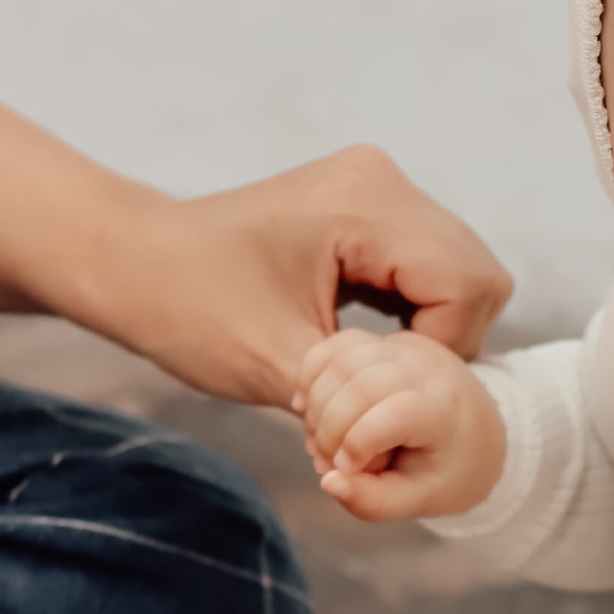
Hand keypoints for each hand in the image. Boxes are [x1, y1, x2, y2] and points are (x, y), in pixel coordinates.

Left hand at [122, 146, 512, 406]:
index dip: (445, 350)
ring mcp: (377, 187)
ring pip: (462, 271)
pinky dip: (417, 310)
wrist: (135, 262)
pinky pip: (431, 264)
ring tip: (377, 362)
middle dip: (447, 340)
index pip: (467, 285)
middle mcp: (381, 181)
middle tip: (386, 380)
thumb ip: (360, 397)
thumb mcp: (278, 366)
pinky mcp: (369, 204)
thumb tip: (419, 432)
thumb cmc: (189, 308)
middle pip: (478, 273)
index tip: (386, 385)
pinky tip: (372, 337)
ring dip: (434, 327)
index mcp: (364, 205)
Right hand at [296, 326, 504, 521]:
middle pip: (362, 385)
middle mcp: (430, 370)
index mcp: (448, 412)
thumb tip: (328, 483)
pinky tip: (306, 407)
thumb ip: (375, 501)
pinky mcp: (388, 341)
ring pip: (343, 361)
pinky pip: (337, 345)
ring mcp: (408, 349)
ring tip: (320, 441)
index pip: (398, 414)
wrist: (475, 434)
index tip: (347, 471)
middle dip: (329, 429)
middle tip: (325, 463)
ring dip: (317, 405)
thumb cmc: (448, 471)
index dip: (360, 443)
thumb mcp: (420, 499)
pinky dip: (313, 374)